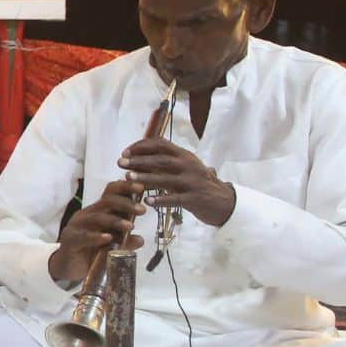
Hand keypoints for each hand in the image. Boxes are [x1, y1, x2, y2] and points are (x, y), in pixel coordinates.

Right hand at [48, 179, 146, 284]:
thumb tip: (140, 239)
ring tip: (130, 227)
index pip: (111, 194)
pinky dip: (96, 236)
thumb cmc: (90, 252)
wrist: (68, 268)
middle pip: (106, 202)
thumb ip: (125, 242)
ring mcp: (77, 226)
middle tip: (142, 210)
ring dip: (115, 221)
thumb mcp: (112, 246)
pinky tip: (108, 238)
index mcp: (98, 212)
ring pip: (96, 217)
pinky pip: (83, 236)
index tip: (141, 188)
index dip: (125, 188)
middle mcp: (88, 215)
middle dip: (125, 204)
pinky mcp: (70, 240)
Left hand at [118, 138, 236, 227]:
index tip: (125, 152)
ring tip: (129, 178)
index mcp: (184, 156)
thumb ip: (162, 165)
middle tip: (121, 163)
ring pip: (167, 178)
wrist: (224, 202)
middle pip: (161, 160)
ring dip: (146, 178)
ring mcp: (193, 182)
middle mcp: (189, 165)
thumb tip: (134, 161)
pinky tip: (148, 201)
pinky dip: (162, 200)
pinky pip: (176, 199)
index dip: (141, 146)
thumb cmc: (196, 184)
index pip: (161, 144)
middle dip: (139, 160)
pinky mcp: (196, 199)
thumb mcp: (182, 170)